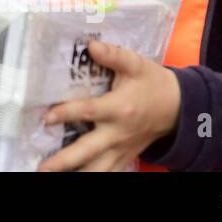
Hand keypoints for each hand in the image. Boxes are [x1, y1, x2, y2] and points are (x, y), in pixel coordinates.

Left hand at [37, 40, 180, 171]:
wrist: (178, 108)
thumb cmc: (153, 84)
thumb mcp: (136, 65)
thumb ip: (114, 55)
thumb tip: (90, 45)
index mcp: (119, 109)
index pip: (89, 112)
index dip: (67, 114)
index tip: (46, 117)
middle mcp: (118, 133)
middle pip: (88, 150)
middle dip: (64, 160)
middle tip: (42, 167)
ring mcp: (121, 149)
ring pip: (97, 168)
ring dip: (75, 174)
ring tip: (51, 176)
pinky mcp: (124, 157)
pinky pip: (107, 171)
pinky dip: (91, 175)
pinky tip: (71, 176)